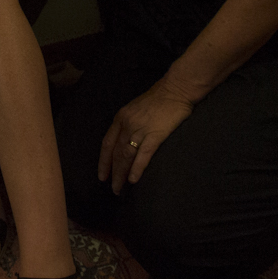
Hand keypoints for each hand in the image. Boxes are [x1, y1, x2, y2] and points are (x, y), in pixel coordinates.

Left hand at [98, 78, 194, 193]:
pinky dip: (136, 168)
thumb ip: (128, 123)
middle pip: (115, 152)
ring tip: (120, 188)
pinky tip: (133, 179)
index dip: (103, 161)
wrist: (175, 90)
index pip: (107, 143)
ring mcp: (140, 130)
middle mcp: (127, 124)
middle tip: (113, 188)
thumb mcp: (134, 108)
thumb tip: (124, 142)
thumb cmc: (157, 99)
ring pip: (126, 156)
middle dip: (112, 172)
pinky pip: (143, 155)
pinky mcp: (155, 135)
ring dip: (121, 174)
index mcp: (121, 118)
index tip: (102, 175)